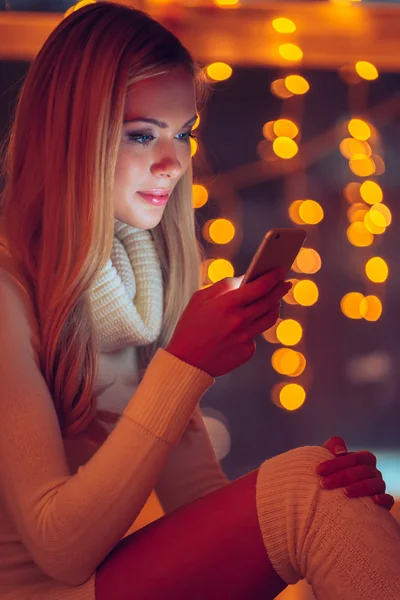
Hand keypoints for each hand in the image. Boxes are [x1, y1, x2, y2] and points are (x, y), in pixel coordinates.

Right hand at [166, 268, 291, 377]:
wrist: (185, 362)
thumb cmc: (190, 327)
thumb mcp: (199, 299)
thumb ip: (223, 286)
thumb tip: (244, 279)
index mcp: (226, 305)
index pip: (259, 287)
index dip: (272, 277)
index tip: (280, 270)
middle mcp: (239, 321)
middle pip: (269, 301)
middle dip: (279, 289)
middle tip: (285, 283)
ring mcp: (245, 338)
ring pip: (269, 318)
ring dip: (274, 307)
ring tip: (274, 300)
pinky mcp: (247, 352)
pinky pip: (256, 335)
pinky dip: (254, 327)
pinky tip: (247, 325)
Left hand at [315, 436, 393, 510]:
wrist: (330, 498)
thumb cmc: (329, 474)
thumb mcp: (327, 457)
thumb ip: (333, 446)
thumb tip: (340, 451)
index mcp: (363, 459)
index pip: (355, 458)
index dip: (337, 463)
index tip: (318, 470)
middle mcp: (373, 472)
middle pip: (363, 471)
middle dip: (343, 476)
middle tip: (324, 484)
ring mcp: (379, 488)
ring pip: (376, 484)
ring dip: (361, 487)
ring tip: (345, 493)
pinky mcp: (382, 505)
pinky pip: (389, 500)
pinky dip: (384, 499)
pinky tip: (374, 500)